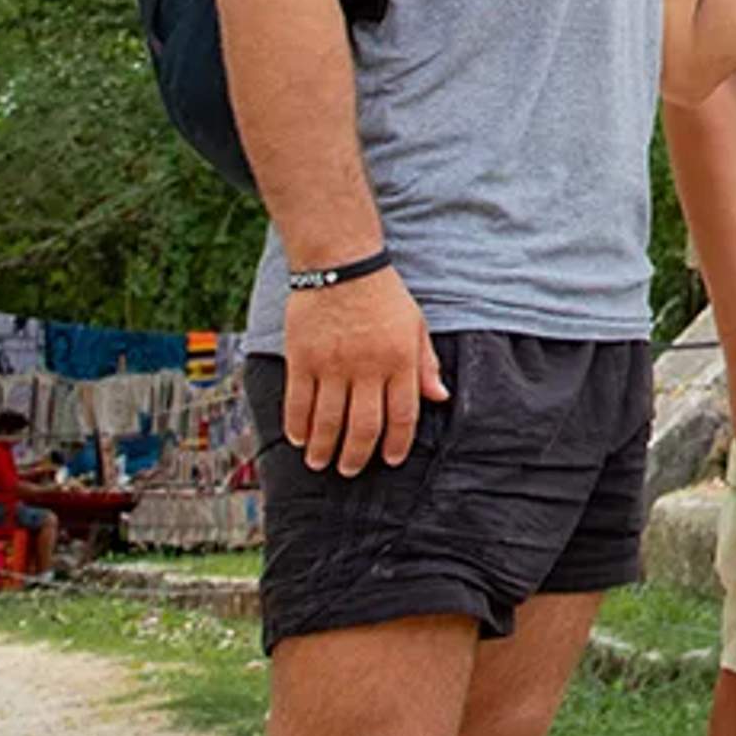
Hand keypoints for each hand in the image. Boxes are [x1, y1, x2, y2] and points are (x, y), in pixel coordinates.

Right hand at [280, 265, 445, 475]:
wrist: (342, 264)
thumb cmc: (384, 296)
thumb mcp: (416, 325)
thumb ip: (426, 364)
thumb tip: (440, 397)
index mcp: (400, 360)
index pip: (402, 414)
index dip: (397, 443)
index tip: (391, 460)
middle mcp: (367, 367)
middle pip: (363, 426)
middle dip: (356, 456)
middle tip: (349, 470)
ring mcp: (332, 364)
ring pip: (327, 421)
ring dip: (322, 448)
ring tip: (320, 462)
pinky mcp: (302, 358)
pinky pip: (298, 402)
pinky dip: (296, 426)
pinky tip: (298, 438)